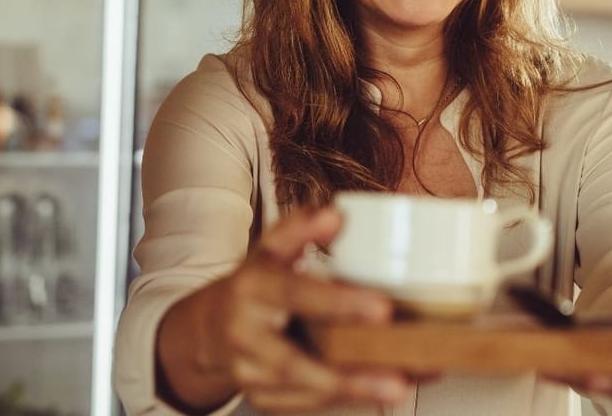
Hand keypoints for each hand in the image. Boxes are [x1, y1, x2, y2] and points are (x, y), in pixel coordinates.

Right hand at [157, 207, 410, 413]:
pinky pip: (310, 404)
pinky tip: (389, 387)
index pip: (295, 295)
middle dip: (346, 374)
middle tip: (399, 376)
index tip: (383, 308)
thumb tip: (337, 215)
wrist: (208, 331)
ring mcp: (252, 375)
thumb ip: (300, 227)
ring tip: (403, 386)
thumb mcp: (270, 249)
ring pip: (306, 392)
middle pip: (294, 362)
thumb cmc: (255, 284)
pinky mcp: (265, 399)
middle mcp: (245, 337)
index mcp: (251, 290)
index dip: (338, 303)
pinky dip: (351, 400)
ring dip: (358, 392)